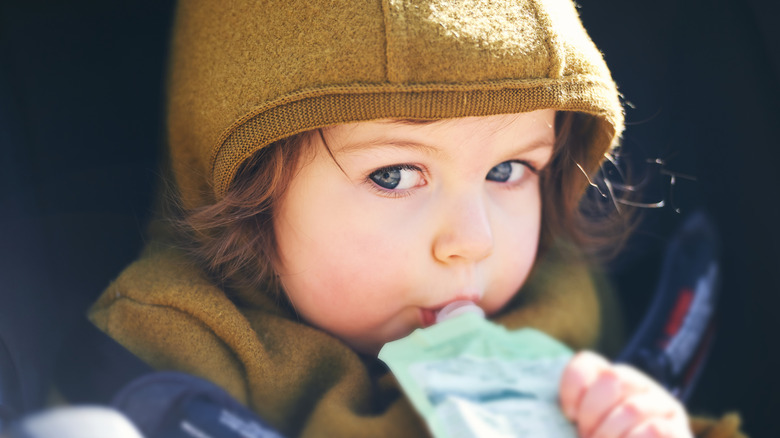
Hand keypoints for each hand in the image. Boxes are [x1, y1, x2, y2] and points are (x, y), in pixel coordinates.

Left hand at [559, 351, 691, 437]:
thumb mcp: (585, 428)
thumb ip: (577, 415)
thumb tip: (568, 411)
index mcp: (610, 380)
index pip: (587, 363)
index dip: (573, 387)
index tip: (568, 415)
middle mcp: (638, 385)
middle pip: (612, 378)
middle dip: (592, 413)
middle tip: (586, 436)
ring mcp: (662, 406)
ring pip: (632, 407)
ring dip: (610, 433)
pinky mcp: (679, 430)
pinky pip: (654, 429)